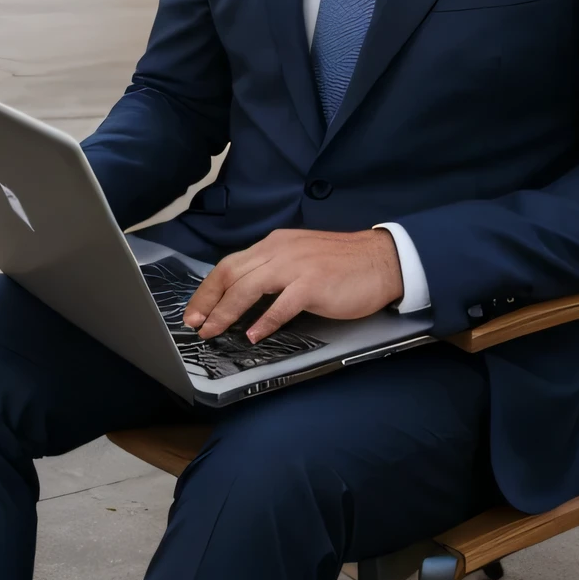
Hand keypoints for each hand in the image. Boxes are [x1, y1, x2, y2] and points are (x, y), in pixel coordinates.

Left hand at [183, 228, 403, 343]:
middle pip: (231, 274)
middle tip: (195, 324)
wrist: (383, 260)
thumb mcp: (301, 257)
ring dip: (226, 312)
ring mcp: (297, 266)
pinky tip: (254, 335)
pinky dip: (265, 321)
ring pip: (249, 287)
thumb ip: (274, 269)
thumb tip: (246, 295)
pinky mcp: (313, 284)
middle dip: (208, 301)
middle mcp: (280, 250)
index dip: (208, 289)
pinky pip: (282, 305)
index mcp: (275, 244)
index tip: (195, 310)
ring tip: (214, 331)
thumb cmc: (343, 263)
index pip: (230, 264)